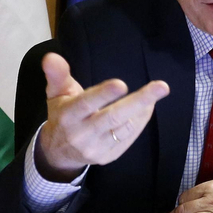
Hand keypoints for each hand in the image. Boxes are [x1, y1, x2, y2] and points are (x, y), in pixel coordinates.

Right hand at [34, 52, 169, 180]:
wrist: (59, 152)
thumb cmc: (62, 114)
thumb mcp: (56, 93)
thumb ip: (57, 75)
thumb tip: (51, 56)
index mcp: (67, 115)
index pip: (85, 104)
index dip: (103, 94)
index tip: (121, 84)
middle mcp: (81, 134)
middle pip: (112, 117)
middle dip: (138, 101)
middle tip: (162, 87)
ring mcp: (96, 148)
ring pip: (125, 128)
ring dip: (143, 109)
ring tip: (157, 91)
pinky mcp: (108, 156)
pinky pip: (128, 137)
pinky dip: (140, 121)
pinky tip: (147, 107)